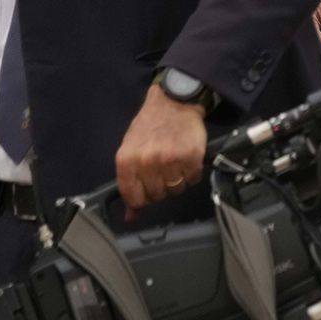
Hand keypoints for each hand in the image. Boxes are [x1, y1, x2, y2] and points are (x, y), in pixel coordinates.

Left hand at [115, 84, 207, 211]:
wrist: (173, 103)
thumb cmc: (150, 126)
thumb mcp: (130, 152)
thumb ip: (129, 182)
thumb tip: (131, 216)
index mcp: (127, 161)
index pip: (134, 198)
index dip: (142, 200)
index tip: (147, 193)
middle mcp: (147, 162)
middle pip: (157, 196)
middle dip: (161, 188)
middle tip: (162, 171)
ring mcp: (170, 160)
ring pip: (176, 190)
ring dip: (178, 181)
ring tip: (175, 163)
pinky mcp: (191, 157)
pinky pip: (193, 179)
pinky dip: (192, 173)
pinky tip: (186, 160)